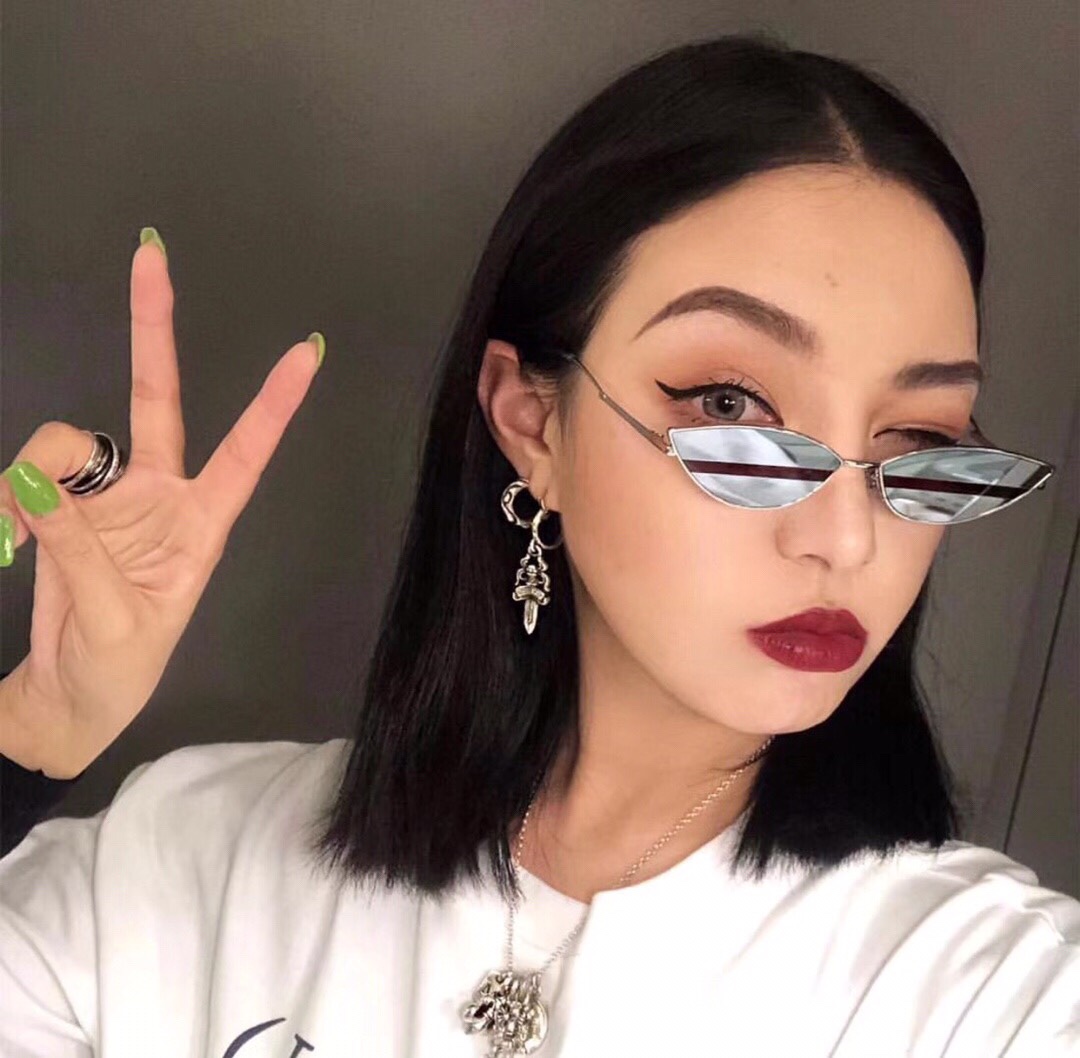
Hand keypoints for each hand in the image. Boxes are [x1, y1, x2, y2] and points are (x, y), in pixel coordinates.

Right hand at [0, 232, 323, 776]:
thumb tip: (36, 486)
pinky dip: (9, 498)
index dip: (273, 403)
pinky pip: (29, 473)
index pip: (245, 452)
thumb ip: (78, 551)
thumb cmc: (119, 669)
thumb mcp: (116, 620)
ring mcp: (107, 495)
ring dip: (35, 474)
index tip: (307, 351)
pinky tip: (5, 539)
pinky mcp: (60, 505)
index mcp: (203, 524)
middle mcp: (161, 495)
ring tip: (14, 538)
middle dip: (153, 328)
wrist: (70, 697)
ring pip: (68, 442)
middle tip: (151, 254)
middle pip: (158, 397)